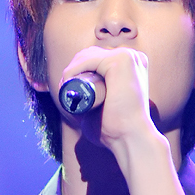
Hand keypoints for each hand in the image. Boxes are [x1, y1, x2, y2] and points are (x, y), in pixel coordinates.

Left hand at [58, 46, 185, 194]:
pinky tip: (67, 80)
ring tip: (64, 88)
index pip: (97, 60)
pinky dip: (74, 68)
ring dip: (70, 69)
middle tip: (62, 89)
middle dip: (72, 69)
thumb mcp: (101, 112)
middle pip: (91, 55)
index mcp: (131, 67)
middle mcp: (132, 58)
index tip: (65, 89)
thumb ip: (91, 106)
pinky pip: (89, 59)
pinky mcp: (122, 60)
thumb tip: (73, 103)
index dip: (77, 70)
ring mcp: (128, 57)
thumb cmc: (117, 132)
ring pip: (88, 56)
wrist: (130, 139)